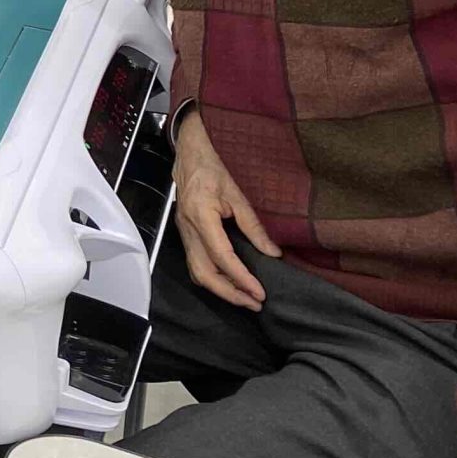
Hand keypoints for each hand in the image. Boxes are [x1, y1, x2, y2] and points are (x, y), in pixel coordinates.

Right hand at [173, 112, 279, 310]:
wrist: (190, 154)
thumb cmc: (213, 168)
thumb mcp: (238, 194)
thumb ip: (254, 226)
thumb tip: (273, 254)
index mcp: (201, 216)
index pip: (222, 256)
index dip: (241, 278)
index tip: (260, 293)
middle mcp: (188, 228)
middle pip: (203, 273)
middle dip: (229, 293)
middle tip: (254, 303)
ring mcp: (183, 232)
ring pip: (196, 272)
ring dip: (221, 289)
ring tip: (245, 298)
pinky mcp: (185, 234)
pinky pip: (195, 264)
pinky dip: (213, 279)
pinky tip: (230, 282)